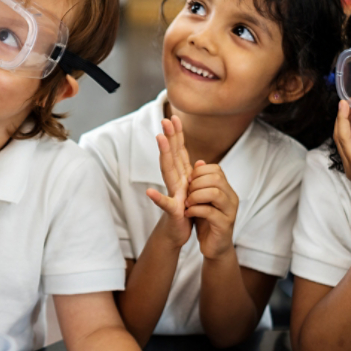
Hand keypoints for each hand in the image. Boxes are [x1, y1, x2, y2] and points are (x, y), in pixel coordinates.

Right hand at [146, 116, 193, 246]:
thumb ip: (193, 175)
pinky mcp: (173, 210)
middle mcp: (175, 182)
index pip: (179, 152)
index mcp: (182, 176)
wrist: (176, 233)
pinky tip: (149, 192)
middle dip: (169, 137)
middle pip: (171, 156)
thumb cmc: (185, 211)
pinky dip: (157, 198)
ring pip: (168, 172)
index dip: (177, 135)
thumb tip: (201, 161)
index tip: (175, 117)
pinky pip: (165, 203)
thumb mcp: (192, 191)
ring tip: (160, 140)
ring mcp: (172, 194)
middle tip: (165, 120)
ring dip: (164, 155)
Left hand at [184, 161, 237, 259]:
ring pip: (215, 193)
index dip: (199, 172)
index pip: (216, 169)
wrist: (213, 246)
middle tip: (186, 193)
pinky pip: (210, 212)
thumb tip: (199, 161)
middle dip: (196, 183)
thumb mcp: (201, 198)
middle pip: (216, 179)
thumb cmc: (206, 220)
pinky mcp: (224, 225)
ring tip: (187, 203)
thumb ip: (200, 182)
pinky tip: (188, 213)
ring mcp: (230, 212)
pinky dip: (195, 210)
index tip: (188, 181)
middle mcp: (231, 198)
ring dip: (195, 196)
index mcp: (226, 189)